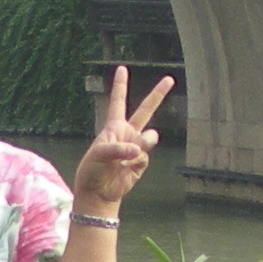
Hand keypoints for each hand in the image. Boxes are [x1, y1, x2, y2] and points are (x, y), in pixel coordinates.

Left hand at [72, 64, 172, 209]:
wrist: (98, 192)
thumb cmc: (92, 170)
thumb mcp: (98, 154)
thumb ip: (118, 148)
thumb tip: (138, 149)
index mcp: (113, 127)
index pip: (118, 102)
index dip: (120, 85)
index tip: (122, 69)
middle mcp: (127, 133)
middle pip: (146, 110)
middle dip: (158, 95)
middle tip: (170, 79)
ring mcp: (136, 147)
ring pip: (150, 137)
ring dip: (144, 143)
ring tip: (132, 152)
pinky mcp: (141, 162)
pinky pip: (145, 156)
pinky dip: (136, 161)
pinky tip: (126, 169)